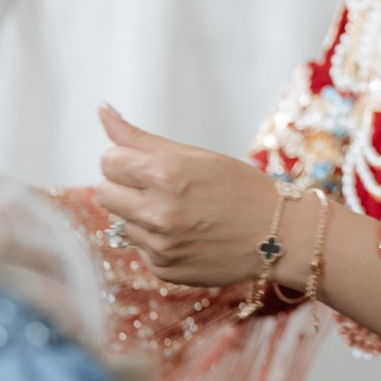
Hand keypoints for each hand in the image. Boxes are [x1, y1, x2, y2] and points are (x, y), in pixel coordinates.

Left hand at [92, 105, 279, 284]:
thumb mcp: (193, 154)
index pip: (108, 161)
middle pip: (104, 193)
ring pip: (120, 223)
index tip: (146, 164)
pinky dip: (156, 241)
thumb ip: (139, 137)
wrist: (277, 234)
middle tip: (156, 187)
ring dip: (140, 216)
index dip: (125, 160)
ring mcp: (159, 245)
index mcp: (165, 174)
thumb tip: (102, 111)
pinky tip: (186, 235)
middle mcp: (157, 212)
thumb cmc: (238, 187)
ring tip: (178, 213)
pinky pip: (140, 249)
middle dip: (123, 187)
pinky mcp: (164, 270)